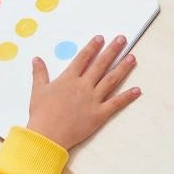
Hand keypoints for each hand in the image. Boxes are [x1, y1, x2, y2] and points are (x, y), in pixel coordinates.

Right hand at [25, 35, 140, 150]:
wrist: (48, 135)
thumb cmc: (41, 114)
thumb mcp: (38, 91)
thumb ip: (39, 73)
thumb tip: (36, 59)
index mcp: (69, 79)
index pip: (83, 58)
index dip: (92, 47)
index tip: (100, 38)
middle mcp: (83, 86)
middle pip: (101, 64)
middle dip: (112, 50)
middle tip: (122, 40)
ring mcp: (93, 99)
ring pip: (111, 80)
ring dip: (122, 68)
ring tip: (132, 57)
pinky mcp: (99, 114)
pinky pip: (116, 103)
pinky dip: (127, 96)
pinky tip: (137, 90)